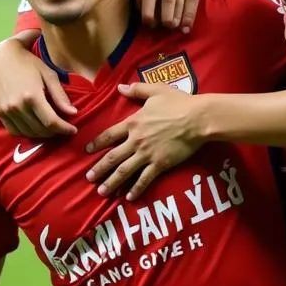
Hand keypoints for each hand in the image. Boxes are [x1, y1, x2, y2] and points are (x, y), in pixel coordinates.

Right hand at [0, 38, 76, 137]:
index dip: (64, 129)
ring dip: (42, 134)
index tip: (73, 130)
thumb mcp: (49, 75)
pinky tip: (35, 127)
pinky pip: (14, 131)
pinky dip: (26, 133)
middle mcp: (17, 106)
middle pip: (40, 130)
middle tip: (64, 127)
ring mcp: (6, 110)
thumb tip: (73, 113)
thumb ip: (60, 96)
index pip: (51, 122)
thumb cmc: (30, 63)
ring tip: (51, 128)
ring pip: (28, 133)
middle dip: (55, 132)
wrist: (3, 57)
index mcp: (32, 96)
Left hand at [86, 83, 205, 198]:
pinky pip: (144, 179)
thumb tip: (120, 87)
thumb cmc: (179, 103)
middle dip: (99, 169)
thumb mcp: (156, 91)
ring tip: (101, 192)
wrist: (198, 119)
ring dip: (111, 182)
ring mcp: (147, 154)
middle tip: (88, 178)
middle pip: (112, 157)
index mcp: (133, 123)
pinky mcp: (160, 164)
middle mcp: (136, 141)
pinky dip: (136, 189)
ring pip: (124, 171)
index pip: (109, 135)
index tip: (87, 150)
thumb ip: (137, 90)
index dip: (97, 143)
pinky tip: (129, 198)